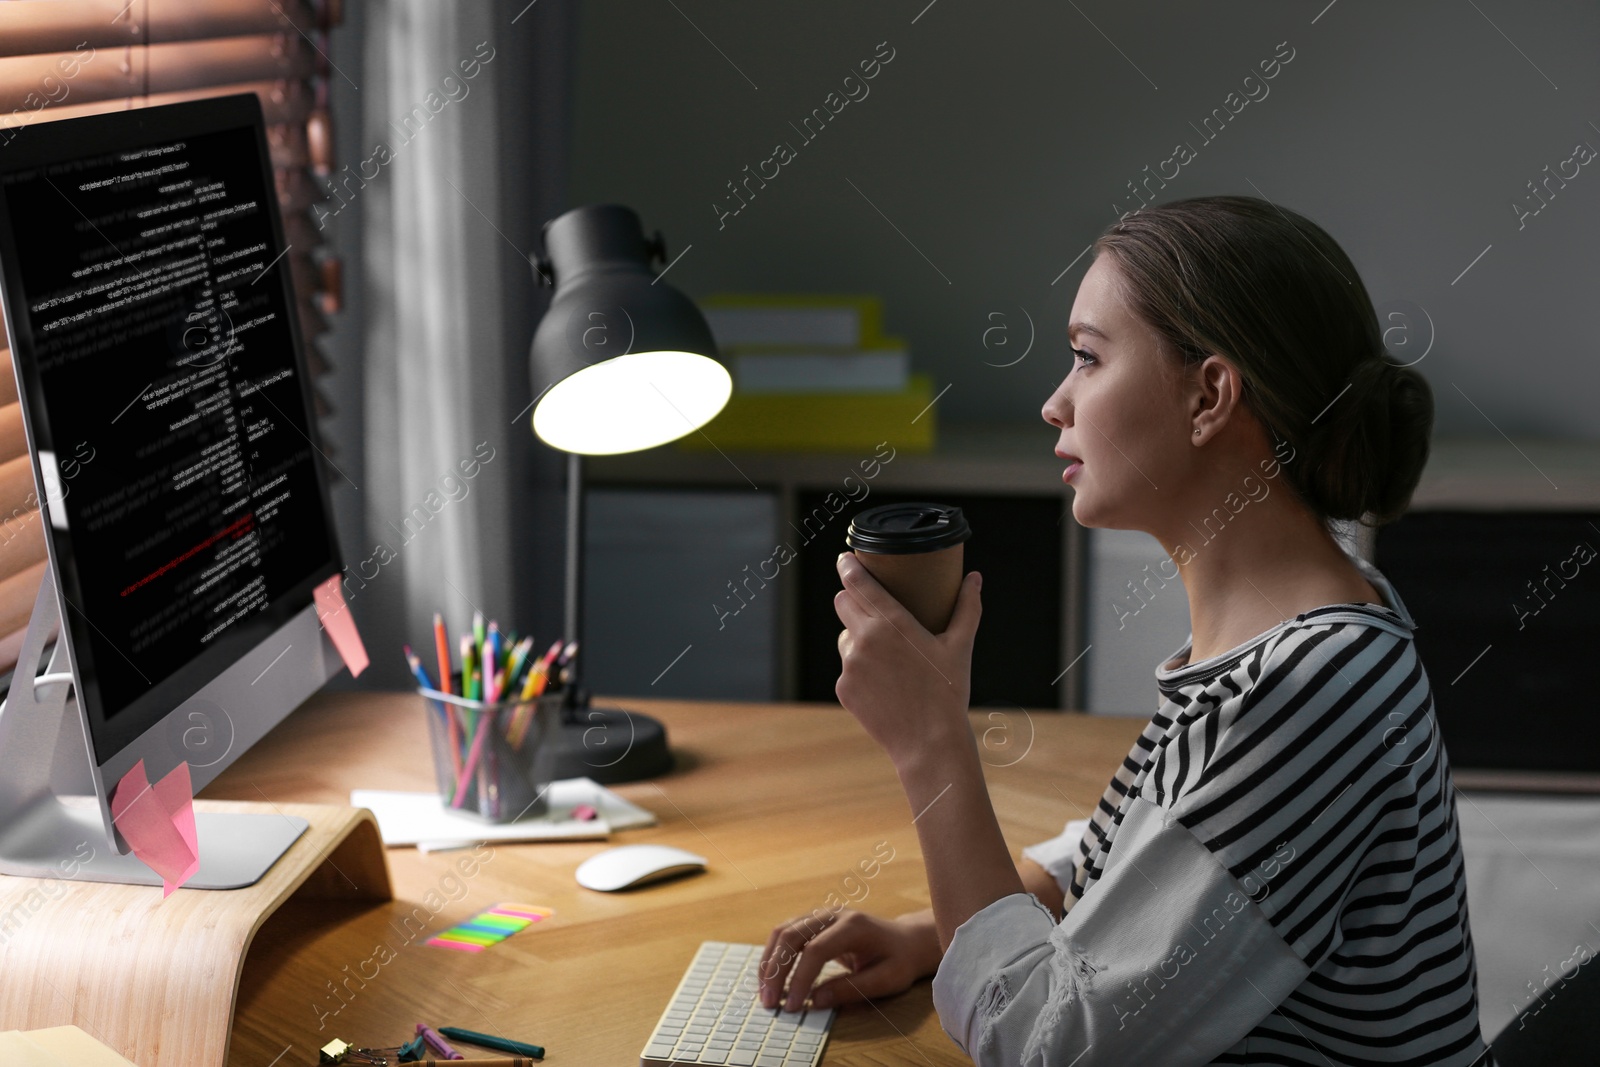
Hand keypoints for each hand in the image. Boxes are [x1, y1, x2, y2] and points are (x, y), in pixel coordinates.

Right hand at [759, 908, 942, 1011]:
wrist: (906, 941)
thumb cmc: (899, 961)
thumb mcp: (885, 980)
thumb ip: (851, 989)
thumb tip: (816, 1001)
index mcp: (853, 925)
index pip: (816, 950)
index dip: (800, 979)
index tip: (793, 1006)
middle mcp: (833, 914)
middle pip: (792, 935)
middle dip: (776, 970)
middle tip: (769, 1002)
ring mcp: (822, 914)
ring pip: (783, 931)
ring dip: (769, 962)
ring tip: (765, 992)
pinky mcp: (814, 921)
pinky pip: (786, 934)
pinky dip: (774, 955)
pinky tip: (771, 978)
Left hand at [834, 552, 982, 767]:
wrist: (929, 743)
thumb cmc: (948, 693)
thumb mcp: (960, 647)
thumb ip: (967, 608)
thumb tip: (974, 578)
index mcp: (891, 623)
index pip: (857, 582)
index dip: (848, 566)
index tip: (845, 558)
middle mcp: (864, 640)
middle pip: (842, 602)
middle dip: (853, 599)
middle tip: (871, 605)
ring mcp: (850, 665)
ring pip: (844, 636)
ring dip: (857, 636)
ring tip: (885, 652)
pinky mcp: (844, 687)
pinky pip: (847, 667)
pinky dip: (860, 667)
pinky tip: (883, 680)